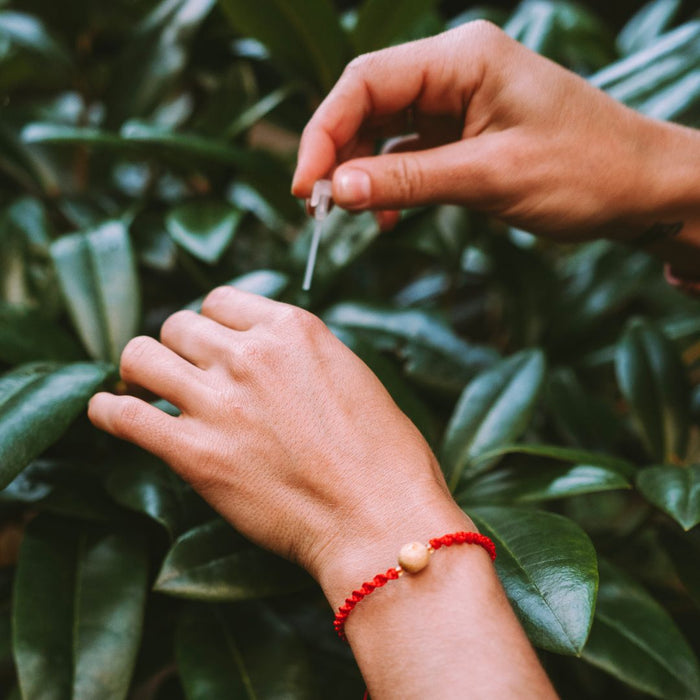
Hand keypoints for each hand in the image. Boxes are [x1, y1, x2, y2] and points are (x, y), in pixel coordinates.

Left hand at [88, 288, 469, 604]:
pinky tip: (107, 412)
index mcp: (291, 329)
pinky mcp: (195, 453)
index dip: (213, 324)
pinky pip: (123, 416)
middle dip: (179, 346)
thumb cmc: (385, 456)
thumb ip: (305, 356)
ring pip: (142, 355)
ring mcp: (218, 402)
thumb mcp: (353, 377)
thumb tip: (273, 356)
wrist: (378, 519)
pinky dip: (107, 411)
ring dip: (140, 369)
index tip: (213, 346)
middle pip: (179, 324)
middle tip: (184, 373)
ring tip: (143, 388)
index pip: (221, 301)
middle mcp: (249, 355)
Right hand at [292, 20, 679, 241]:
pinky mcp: (462, 133)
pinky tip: (388, 217)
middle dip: (337, 155)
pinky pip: (407, 153)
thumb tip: (338, 190)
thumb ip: (409, 181)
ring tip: (356, 217)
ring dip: (361, 173)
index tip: (306, 187)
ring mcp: (458, 102)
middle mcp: (455, 70)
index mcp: (464, 58)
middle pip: (366, 102)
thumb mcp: (491, 178)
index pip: (366, 81)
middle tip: (321, 209)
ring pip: (382, 129)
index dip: (324, 132)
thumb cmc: (585, 171)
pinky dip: (389, 184)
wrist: (640, 188)